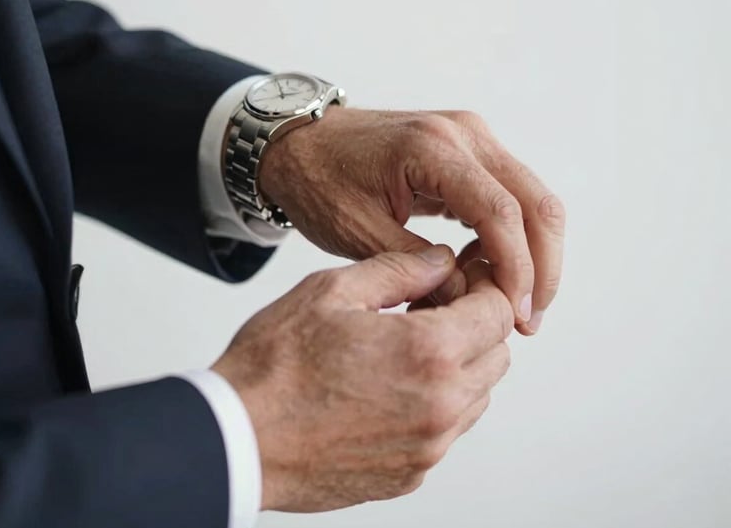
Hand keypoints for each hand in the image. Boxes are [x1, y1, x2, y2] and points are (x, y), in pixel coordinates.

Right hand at [212, 246, 511, 512]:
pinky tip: (390, 385)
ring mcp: (427, 448)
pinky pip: (446, 432)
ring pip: (477, 396)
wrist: (238, 438)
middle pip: (497, 356)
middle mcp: (440, 407)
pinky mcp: (409, 475)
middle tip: (432, 308)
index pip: (497, 312)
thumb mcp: (333, 291)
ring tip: (406, 347)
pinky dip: (435, 403)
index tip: (463, 278)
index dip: (485, 287)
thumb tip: (440, 261)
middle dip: (476, 325)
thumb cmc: (276, 365)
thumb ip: (399, 270)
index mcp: (428, 352)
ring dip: (459, 366)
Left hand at [259, 107, 564, 333]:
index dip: (518, 271)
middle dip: (541, 266)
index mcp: (431, 149)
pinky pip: (509, 192)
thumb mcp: (359, 233)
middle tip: (529, 320)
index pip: (502, 212)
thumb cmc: (318, 182)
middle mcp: (462, 133)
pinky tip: (493, 271)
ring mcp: (469, 136)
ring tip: (517, 304)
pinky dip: (514, 234)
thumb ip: (418, 268)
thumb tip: (472, 302)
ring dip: (534, 252)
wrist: (299, 142)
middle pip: (535, 201)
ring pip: (531, 197)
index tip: (516, 318)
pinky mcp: (467, 149)